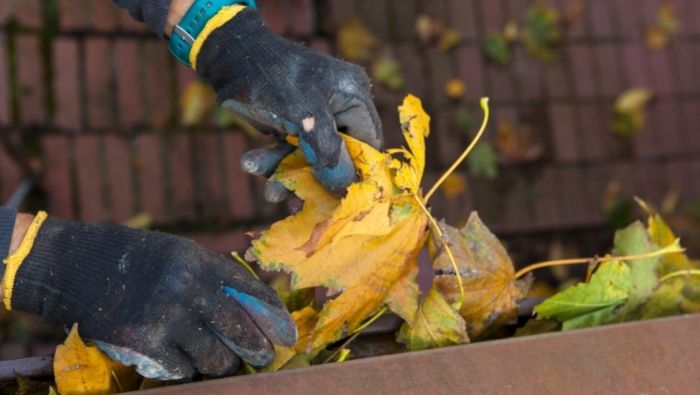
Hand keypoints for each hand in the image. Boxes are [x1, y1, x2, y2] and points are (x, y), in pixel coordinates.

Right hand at [7, 214, 294, 379]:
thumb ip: (216, 278)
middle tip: (262, 358)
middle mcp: (186, 288)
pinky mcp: (143, 343)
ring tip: (224, 361)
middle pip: (239, 331)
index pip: (251, 293)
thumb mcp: (182, 254)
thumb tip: (257, 306)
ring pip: (215, 357)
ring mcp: (164, 317)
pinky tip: (187, 361)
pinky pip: (183, 369)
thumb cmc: (140, 259)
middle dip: (257, 350)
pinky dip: (189, 369)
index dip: (274, 318)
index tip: (287, 335)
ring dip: (224, 364)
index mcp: (200, 262)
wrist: (81, 265)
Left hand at [192, 7, 382, 200]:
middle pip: (338, 156)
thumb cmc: (270, 76)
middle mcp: (339, 107)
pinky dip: (274, 163)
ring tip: (270, 192)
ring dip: (288, 175)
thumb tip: (344, 184)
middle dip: (315, 180)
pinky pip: (290, 152)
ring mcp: (315, 118)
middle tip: (298, 203)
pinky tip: (252, 165)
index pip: (368, 143)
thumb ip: (326, 147)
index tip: (343, 199)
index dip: (357, 172)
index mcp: (353, 96)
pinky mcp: (293, 126)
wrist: (227, 58)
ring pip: (310, 158)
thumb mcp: (302, 112)